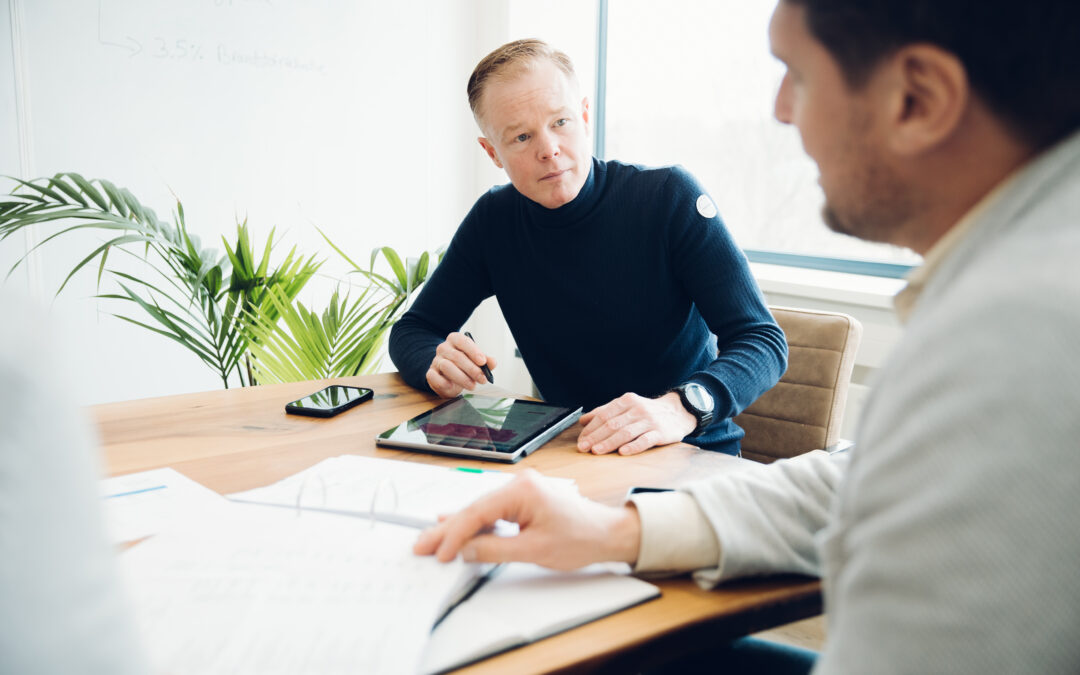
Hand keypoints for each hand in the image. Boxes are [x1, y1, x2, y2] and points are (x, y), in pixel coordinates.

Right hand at [413, 471, 640, 569]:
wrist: (608, 534)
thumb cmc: (581, 537)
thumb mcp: (534, 550)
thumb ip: (494, 549)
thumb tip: (465, 550)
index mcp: (522, 489)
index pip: (477, 512)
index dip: (454, 534)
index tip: (439, 552)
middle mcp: (519, 484)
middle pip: (474, 509)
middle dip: (447, 530)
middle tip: (422, 544)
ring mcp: (520, 491)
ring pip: (480, 511)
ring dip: (457, 527)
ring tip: (431, 540)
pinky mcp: (523, 500)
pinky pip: (492, 511)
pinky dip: (474, 523)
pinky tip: (454, 524)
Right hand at [425, 331, 497, 397]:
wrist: (448, 377)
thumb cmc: (464, 366)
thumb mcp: (476, 362)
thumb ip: (485, 361)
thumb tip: (492, 362)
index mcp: (455, 340)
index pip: (463, 341)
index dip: (473, 351)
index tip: (482, 362)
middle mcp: (444, 348)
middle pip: (457, 356)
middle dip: (472, 369)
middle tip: (482, 379)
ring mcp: (436, 360)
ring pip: (447, 367)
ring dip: (462, 378)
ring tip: (472, 386)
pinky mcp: (430, 373)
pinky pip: (434, 377)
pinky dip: (444, 383)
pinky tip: (452, 386)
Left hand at [577, 392, 696, 455]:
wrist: (678, 412)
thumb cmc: (647, 412)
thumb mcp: (627, 406)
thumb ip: (605, 412)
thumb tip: (583, 421)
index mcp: (627, 401)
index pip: (604, 414)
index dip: (591, 428)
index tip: (581, 439)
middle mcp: (637, 409)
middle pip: (612, 424)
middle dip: (596, 437)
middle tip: (583, 447)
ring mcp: (649, 421)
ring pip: (626, 432)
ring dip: (609, 443)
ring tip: (597, 451)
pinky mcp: (660, 433)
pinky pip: (645, 440)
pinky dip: (633, 446)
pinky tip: (622, 452)